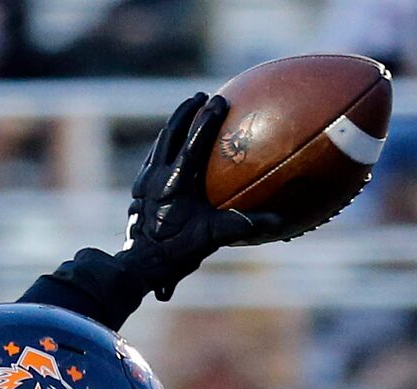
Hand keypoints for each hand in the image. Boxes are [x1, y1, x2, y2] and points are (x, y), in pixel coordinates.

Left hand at [123, 94, 285, 300]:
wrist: (139, 265)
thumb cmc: (177, 251)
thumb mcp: (213, 237)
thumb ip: (245, 225)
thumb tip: (279, 220)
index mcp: (174, 182)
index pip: (193, 142)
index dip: (207, 119)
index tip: (220, 99)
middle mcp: (156, 175)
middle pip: (171, 133)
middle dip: (186, 111)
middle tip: (201, 96)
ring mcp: (144, 181)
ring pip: (160, 143)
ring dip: (174, 125)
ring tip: (186, 112)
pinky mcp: (138, 189)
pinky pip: (153, 158)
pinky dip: (165, 145)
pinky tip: (171, 145)